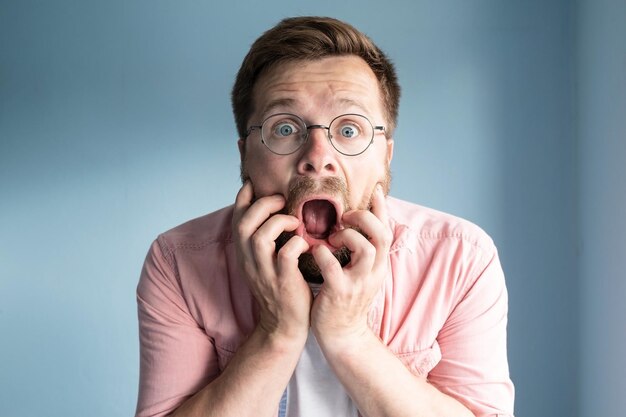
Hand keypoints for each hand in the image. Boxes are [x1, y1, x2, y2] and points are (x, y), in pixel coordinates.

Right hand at [232, 181, 311, 341]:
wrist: (284, 327)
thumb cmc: (281, 289)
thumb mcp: (266, 263)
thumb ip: (266, 240)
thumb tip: (275, 213)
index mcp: (245, 254)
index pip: (236, 219)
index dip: (243, 197)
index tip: (254, 183)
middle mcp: (250, 261)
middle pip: (244, 223)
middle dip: (262, 205)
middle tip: (281, 200)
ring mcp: (265, 273)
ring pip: (259, 237)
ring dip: (279, 222)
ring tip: (295, 221)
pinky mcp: (283, 282)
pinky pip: (285, 255)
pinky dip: (296, 243)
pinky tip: (306, 244)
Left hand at [310, 184, 391, 348]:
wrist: (343, 336)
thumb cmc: (346, 300)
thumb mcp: (361, 274)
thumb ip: (362, 251)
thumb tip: (356, 225)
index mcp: (378, 264)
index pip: (387, 230)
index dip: (382, 208)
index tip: (375, 190)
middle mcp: (373, 272)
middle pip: (382, 235)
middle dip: (366, 217)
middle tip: (346, 215)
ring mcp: (358, 283)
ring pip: (366, 248)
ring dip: (348, 236)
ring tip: (332, 237)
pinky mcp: (340, 293)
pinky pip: (333, 267)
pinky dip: (322, 254)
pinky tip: (314, 252)